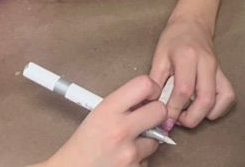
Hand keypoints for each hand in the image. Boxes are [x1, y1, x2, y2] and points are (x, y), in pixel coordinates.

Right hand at [44, 76, 164, 166]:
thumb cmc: (84, 143)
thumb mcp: (98, 114)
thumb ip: (122, 103)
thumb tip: (149, 97)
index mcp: (108, 110)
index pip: (144, 84)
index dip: (152, 88)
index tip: (150, 95)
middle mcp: (120, 130)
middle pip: (160, 110)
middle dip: (156, 114)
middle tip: (147, 118)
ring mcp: (129, 153)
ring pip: (156, 139)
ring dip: (146, 141)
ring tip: (126, 144)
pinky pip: (148, 159)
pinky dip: (139, 158)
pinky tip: (123, 158)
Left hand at [149, 16, 234, 130]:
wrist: (192, 23)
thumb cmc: (173, 38)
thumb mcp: (159, 57)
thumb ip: (156, 82)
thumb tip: (152, 107)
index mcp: (187, 57)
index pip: (184, 90)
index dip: (174, 110)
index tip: (164, 120)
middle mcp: (206, 63)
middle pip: (206, 99)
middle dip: (191, 118)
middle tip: (178, 120)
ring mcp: (218, 68)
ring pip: (221, 99)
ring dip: (205, 114)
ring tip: (189, 113)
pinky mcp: (224, 73)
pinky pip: (228, 96)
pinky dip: (218, 108)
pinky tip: (204, 108)